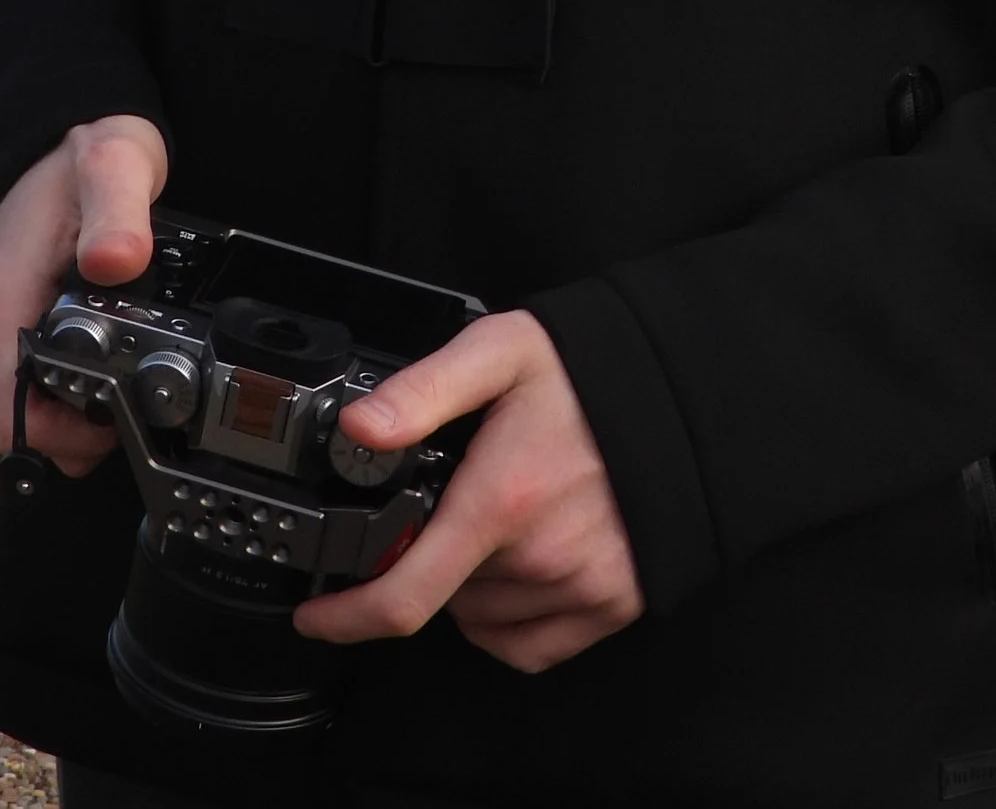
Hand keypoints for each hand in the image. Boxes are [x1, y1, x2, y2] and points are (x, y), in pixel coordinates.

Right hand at [0, 113, 167, 476]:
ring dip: (85, 404)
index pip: (15, 423)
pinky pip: (42, 378)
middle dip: (85, 426)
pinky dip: (80, 381)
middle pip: (28, 422)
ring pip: (36, 403)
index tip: (121, 417)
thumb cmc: (80, 151)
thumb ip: (118, 215)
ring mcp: (1, 328)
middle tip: (144, 388)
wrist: (61, 130)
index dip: (68, 438)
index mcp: (2, 307)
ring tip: (138, 366)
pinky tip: (119, 354)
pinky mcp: (17, 323)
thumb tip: (114, 261)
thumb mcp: (112, 171)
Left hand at [293, 309, 640, 674]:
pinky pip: (530, 644)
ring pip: (484, 618)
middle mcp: (541, 557)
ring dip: (472, 585)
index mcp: (500, 500)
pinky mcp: (613, 605)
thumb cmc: (587, 372)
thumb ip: (423, 390)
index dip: (348, 617)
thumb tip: (358, 427)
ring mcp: (581, 588)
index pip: (405, 594)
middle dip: (431, 556)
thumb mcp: (497, 351)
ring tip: (500, 518)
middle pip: (444, 595)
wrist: (679, 394)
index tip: (316, 616)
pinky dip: (510, 618)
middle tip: (456, 498)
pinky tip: (522, 564)